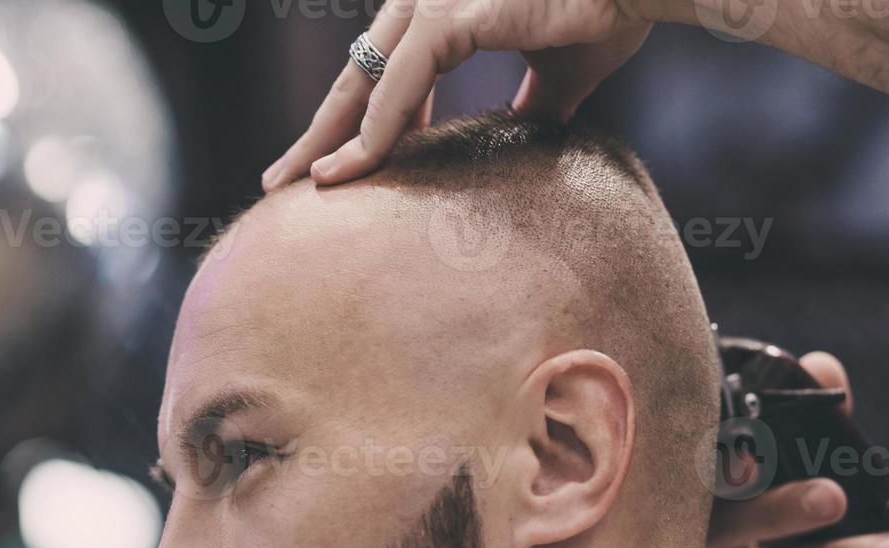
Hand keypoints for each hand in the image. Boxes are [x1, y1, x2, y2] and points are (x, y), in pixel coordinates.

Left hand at [260, 0, 650, 190]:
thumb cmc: (608, 12)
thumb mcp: (558, 73)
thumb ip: (529, 106)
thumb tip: (527, 137)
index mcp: (443, 10)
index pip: (381, 75)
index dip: (351, 123)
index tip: (331, 169)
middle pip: (356, 78)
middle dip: (318, 134)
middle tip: (280, 182)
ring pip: (365, 80)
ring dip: (332, 138)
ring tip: (302, 188)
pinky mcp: (454, 10)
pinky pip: (403, 81)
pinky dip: (378, 126)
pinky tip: (356, 169)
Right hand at [704, 352, 888, 547]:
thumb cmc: (773, 544)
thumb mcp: (783, 485)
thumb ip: (802, 428)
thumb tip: (824, 367)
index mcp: (680, 510)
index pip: (689, 485)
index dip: (717, 473)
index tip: (749, 459)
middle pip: (724, 535)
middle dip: (780, 513)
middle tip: (833, 497)